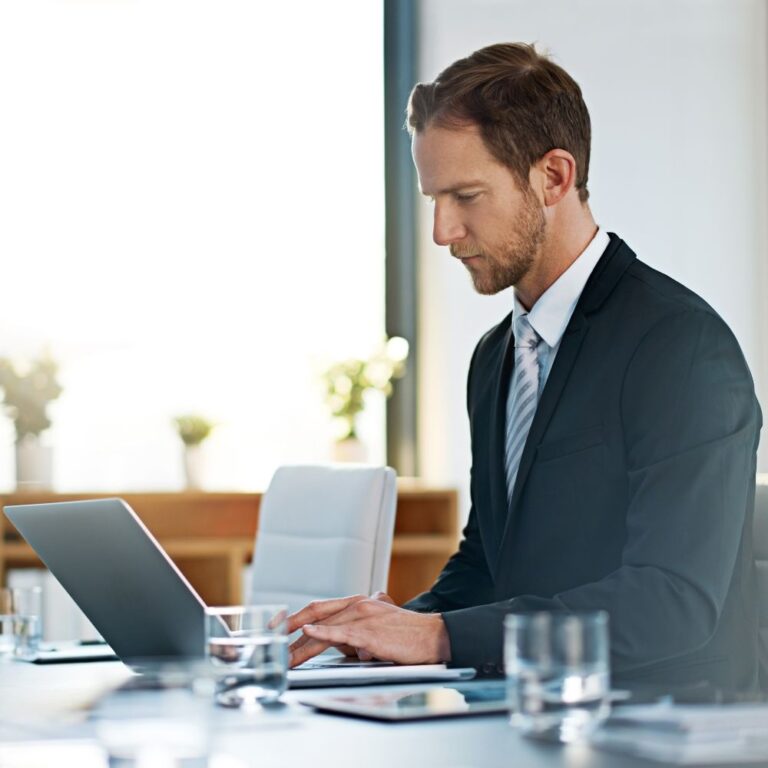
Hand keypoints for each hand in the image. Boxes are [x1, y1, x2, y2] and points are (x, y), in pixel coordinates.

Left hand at [287, 592, 450, 667]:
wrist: (432, 636)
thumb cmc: (406, 635)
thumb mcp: (377, 626)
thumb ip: (357, 633)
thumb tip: (344, 647)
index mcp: (357, 602)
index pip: (318, 606)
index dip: (295, 616)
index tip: (276, 626)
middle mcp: (357, 604)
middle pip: (314, 615)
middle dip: (289, 628)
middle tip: (270, 640)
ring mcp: (363, 616)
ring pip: (324, 627)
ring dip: (299, 643)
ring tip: (283, 654)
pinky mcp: (371, 632)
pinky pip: (342, 632)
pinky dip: (324, 632)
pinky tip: (310, 632)